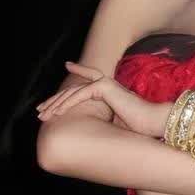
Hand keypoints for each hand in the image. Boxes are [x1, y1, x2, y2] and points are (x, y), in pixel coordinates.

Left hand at [36, 62, 169, 138]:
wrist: (154, 123)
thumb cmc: (140, 127)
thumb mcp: (114, 124)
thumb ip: (101, 120)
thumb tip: (88, 130)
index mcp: (111, 91)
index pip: (89, 80)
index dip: (78, 71)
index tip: (67, 65)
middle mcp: (107, 84)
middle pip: (74, 88)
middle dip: (55, 99)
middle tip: (40, 109)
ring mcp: (106, 84)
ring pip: (73, 92)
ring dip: (56, 104)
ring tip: (43, 115)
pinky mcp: (105, 87)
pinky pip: (80, 95)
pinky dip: (67, 104)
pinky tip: (57, 112)